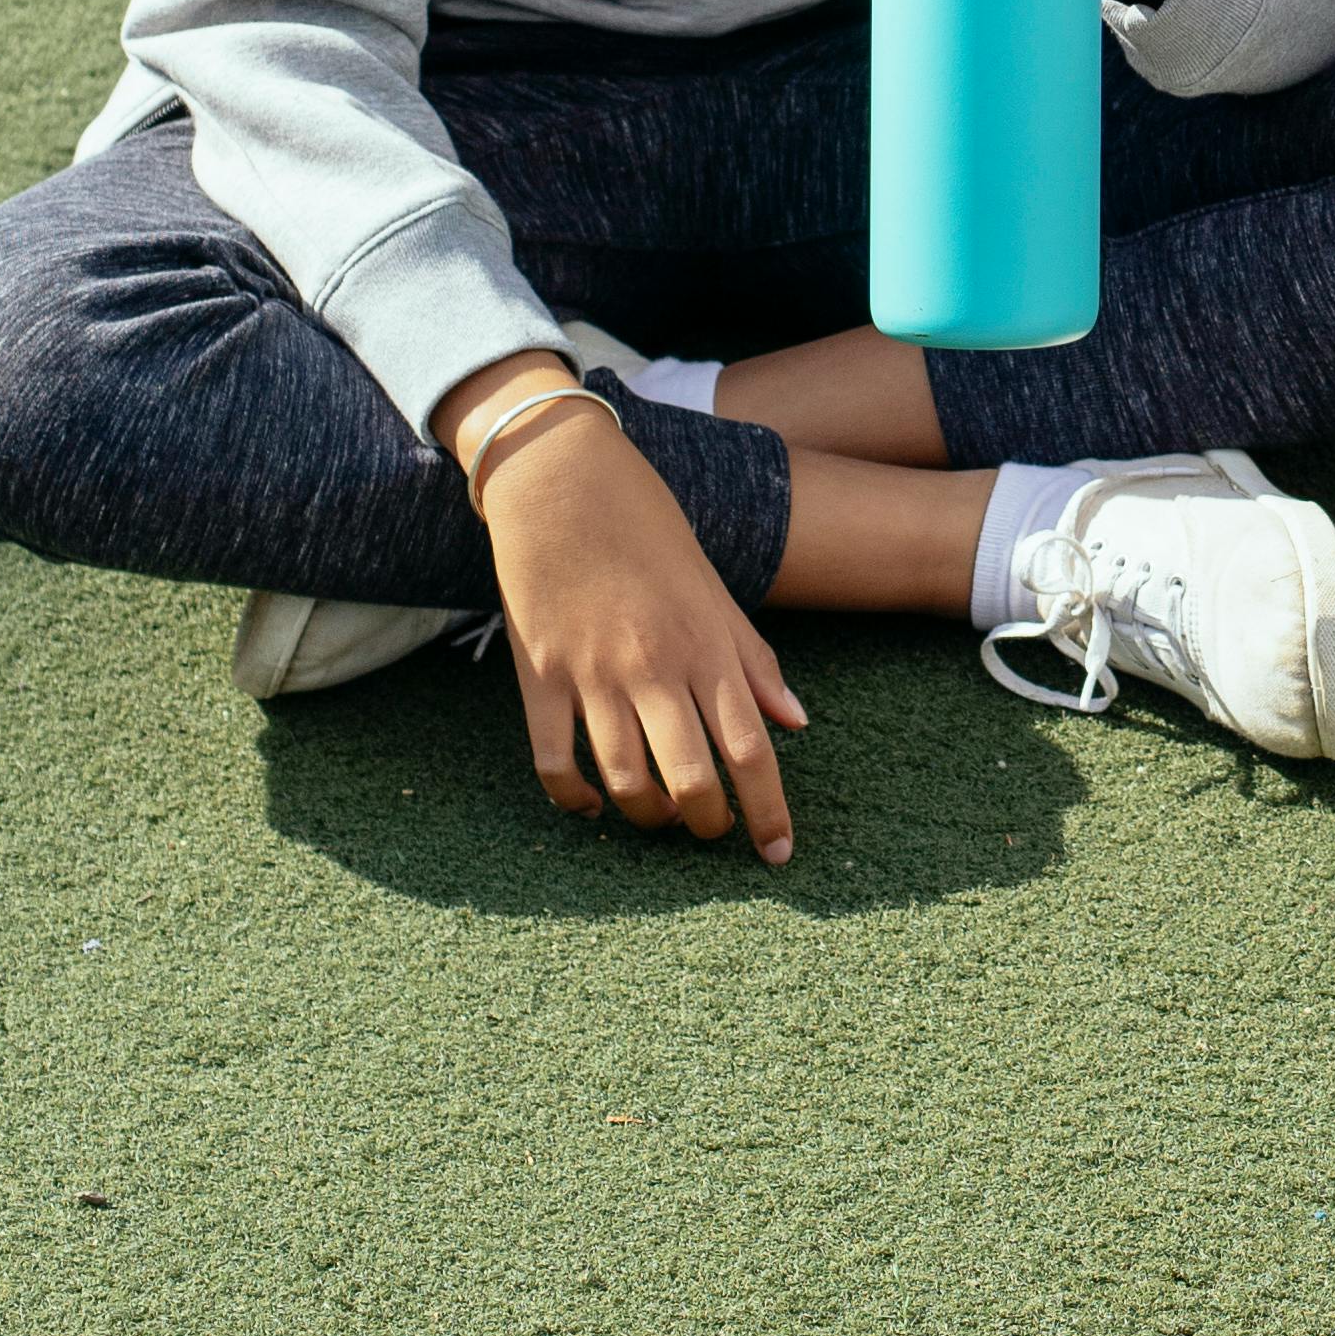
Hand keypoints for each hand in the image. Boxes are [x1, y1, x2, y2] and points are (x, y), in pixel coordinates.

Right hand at [440, 359, 806, 860]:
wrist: (563, 481)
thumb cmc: (648, 532)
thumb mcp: (714, 590)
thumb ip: (753, 660)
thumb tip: (796, 723)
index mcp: (706, 645)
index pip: (751, 749)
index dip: (769, 812)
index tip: (778, 855)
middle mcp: (654, 666)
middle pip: (692, 778)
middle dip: (709, 824)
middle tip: (713, 832)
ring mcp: (592, 673)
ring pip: (625, 781)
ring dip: (648, 817)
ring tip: (660, 817)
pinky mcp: (538, 675)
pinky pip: (554, 762)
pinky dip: (575, 799)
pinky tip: (593, 804)